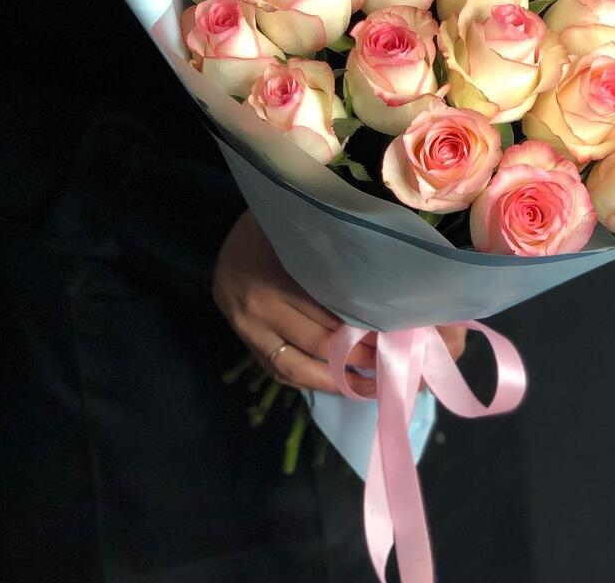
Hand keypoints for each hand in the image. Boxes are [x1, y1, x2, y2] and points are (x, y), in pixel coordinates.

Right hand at [213, 208, 372, 394]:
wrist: (220, 236)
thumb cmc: (271, 227)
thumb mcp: (302, 234)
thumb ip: (332, 261)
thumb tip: (377, 291)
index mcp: (279, 276)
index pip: (330, 314)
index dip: (363, 330)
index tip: (393, 336)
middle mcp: (261, 308)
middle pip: (318, 343)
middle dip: (357, 357)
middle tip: (389, 362)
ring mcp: (248, 329)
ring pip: (296, 367)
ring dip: (334, 381)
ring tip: (367, 386)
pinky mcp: (244, 341)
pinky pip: (277, 370)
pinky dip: (307, 380)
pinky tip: (335, 383)